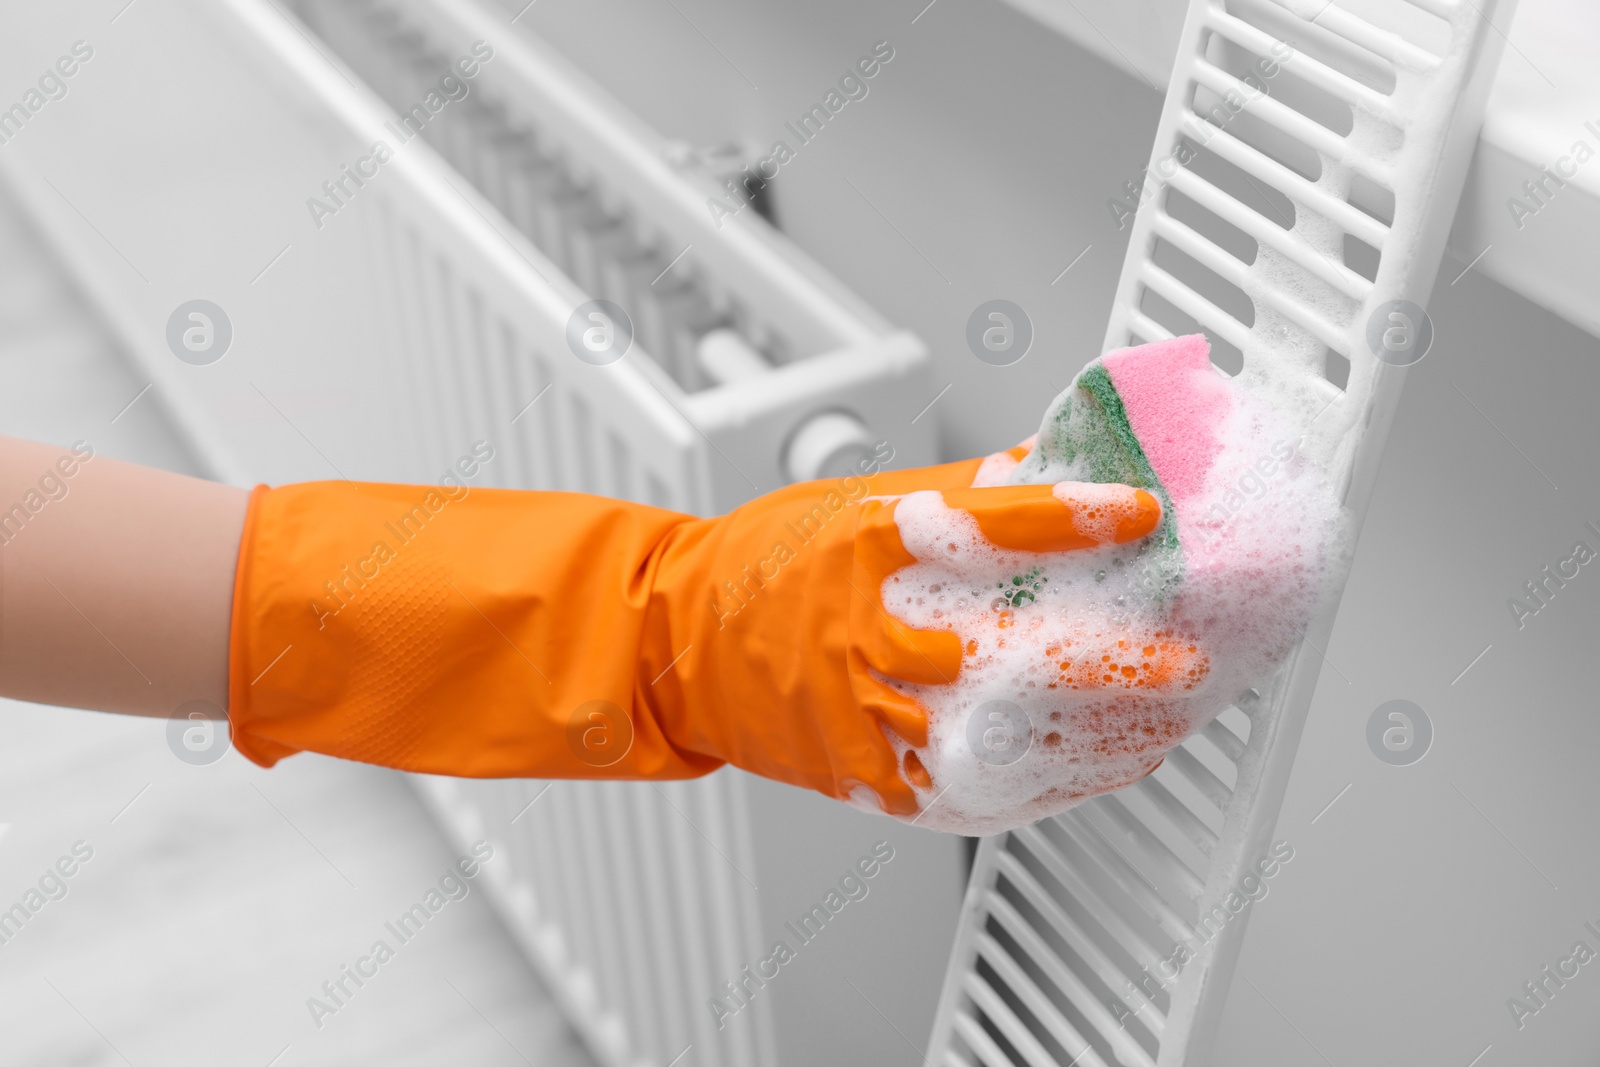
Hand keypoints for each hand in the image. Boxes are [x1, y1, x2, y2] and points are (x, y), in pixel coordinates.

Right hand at [646, 442, 1178, 828]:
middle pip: (1011, 650)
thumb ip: (957, 495)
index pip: (990, 522)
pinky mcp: (861, 769)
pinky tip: (1090, 773)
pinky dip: (1037, 787)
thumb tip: (1048, 464)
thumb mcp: (851, 503)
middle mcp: (869, 627)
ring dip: (1090, 737)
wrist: (674, 642)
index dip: (1078, 516)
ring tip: (1159, 726)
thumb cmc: (761, 564)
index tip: (1145, 514)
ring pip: (999, 736)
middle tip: (1184, 663)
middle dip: (1112, 662)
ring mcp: (863, 708)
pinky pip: (964, 791)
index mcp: (869, 545)